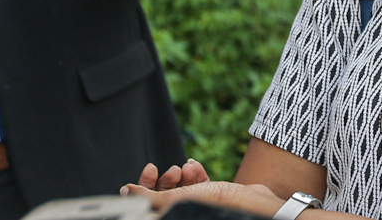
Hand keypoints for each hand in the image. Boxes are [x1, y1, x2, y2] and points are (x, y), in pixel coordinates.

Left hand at [122, 164, 282, 215]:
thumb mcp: (181, 200)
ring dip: (183, 174)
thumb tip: (126, 191)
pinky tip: (196, 167)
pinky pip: (197, 184)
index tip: (150, 170)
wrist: (255, 204)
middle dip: (167, 178)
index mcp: (175, 217)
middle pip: (164, 195)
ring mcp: (198, 207)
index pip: (149, 204)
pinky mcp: (211, 198)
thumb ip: (151, 198)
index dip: (146, 187)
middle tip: (174, 170)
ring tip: (189, 169)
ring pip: (181, 187)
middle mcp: (184, 213)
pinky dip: (195, 173)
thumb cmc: (221, 206)